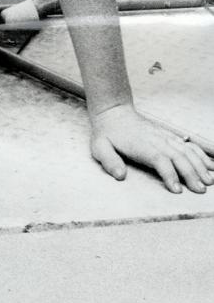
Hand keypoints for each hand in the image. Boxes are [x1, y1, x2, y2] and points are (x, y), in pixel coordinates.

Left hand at [90, 102, 213, 193]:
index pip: (159, 159)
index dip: (169, 174)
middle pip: (178, 157)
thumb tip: (120, 176)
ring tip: (209, 181)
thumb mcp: (100, 147)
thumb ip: (109, 161)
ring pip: (186, 151)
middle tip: (200, 190)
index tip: (177, 190)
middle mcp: (156, 140)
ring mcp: (164, 137)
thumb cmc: (107, 133)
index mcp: (141, 145)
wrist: (114, 112)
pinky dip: (200, 155)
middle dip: (191, 174)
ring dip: (199, 166)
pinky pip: (188, 145)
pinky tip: (210, 165)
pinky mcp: (168, 136)